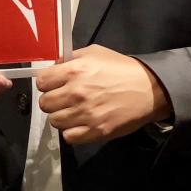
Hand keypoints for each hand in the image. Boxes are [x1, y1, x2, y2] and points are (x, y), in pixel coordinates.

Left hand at [37, 45, 170, 144]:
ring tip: (74, 112)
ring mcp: (86, 114)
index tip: (54, 85)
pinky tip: (81, 123)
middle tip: (64, 99)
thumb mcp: (95, 53)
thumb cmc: (121, 68)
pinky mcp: (96, 132)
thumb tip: (52, 67)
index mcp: (74, 71)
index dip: (47, 83)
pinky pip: (69, 137)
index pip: (41, 82)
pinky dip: (72, 132)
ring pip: (55, 121)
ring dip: (62, 117)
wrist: (149, 89)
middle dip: (52, 101)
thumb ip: (71, 58)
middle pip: (45, 104)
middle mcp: (76, 93)